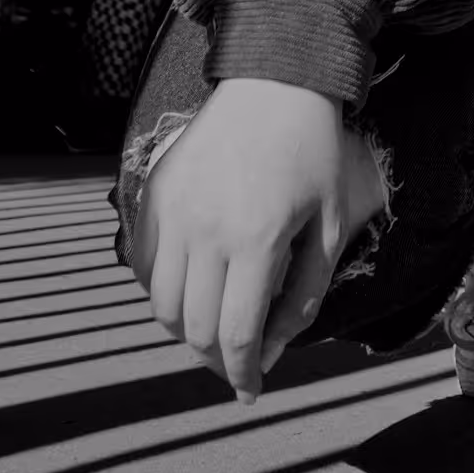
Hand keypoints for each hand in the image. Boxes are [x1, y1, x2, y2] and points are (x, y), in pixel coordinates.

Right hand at [129, 76, 365, 402]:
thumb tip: (272, 352)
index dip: (244, 375)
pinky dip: (160, 289)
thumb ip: (304, 295)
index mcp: (258, 239)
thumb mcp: (330, 225)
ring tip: (213, 329)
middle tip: (237, 367)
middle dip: (217, 361)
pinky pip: (143, 265)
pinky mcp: (154, 194)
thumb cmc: (313, 153)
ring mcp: (173, 211)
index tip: (251, 392)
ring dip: (185, 330)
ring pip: (162, 304)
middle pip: (195, 329)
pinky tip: (189, 288)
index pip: (238, 335)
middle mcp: (207, 229)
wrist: (275, 81)